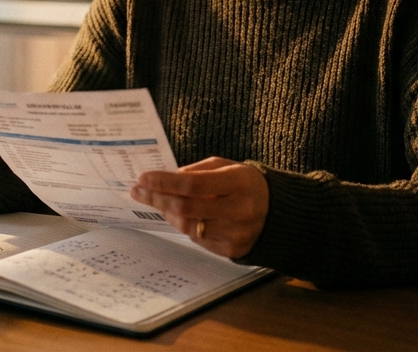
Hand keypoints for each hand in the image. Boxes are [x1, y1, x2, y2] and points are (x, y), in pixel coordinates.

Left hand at [130, 157, 268, 258]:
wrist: (279, 213)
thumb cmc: (246, 185)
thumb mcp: (228, 167)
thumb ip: (198, 171)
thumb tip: (167, 179)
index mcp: (239, 183)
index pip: (193, 184)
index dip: (164, 182)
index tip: (143, 178)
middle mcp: (240, 210)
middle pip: (186, 208)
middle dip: (157, 199)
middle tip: (138, 192)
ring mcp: (237, 233)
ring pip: (189, 227)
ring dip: (168, 213)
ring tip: (157, 202)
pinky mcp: (233, 250)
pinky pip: (198, 239)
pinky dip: (184, 226)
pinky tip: (177, 215)